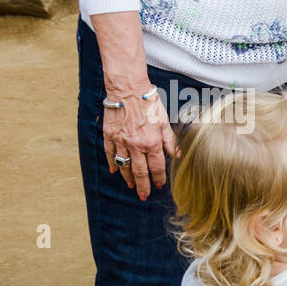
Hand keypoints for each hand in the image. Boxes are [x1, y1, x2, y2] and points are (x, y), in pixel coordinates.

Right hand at [103, 86, 176, 200]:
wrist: (127, 89)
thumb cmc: (149, 103)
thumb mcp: (164, 121)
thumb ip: (170, 141)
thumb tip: (177, 156)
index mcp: (152, 142)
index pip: (157, 166)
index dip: (159, 178)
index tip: (160, 185)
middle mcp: (135, 144)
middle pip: (139, 171)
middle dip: (143, 185)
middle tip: (144, 196)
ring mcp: (120, 141)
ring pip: (124, 165)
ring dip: (128, 178)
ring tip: (131, 186)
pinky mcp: (109, 135)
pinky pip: (109, 154)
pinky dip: (112, 163)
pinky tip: (114, 171)